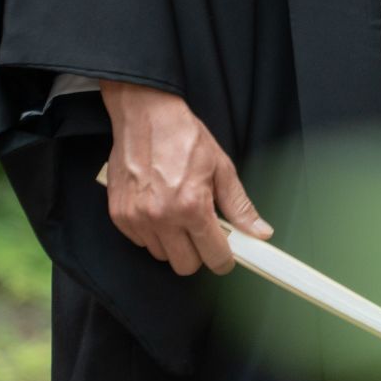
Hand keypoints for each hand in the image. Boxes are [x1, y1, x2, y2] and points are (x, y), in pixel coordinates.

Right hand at [99, 80, 272, 276]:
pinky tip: (157, 208)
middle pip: (185, 266)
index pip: (213, 257)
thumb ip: (239, 205)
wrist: (146, 115)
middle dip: (198, 253)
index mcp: (192, 206)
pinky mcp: (119, 215)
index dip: (224, 259)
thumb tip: (260, 232)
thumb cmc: (185, 137)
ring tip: (177, 212)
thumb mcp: (221, 167)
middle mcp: (162, 217)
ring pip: (161, 255)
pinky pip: (140, 242)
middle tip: (201, 231)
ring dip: (173, 242)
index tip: (226, 255)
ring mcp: (137, 218)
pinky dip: (151, 232)